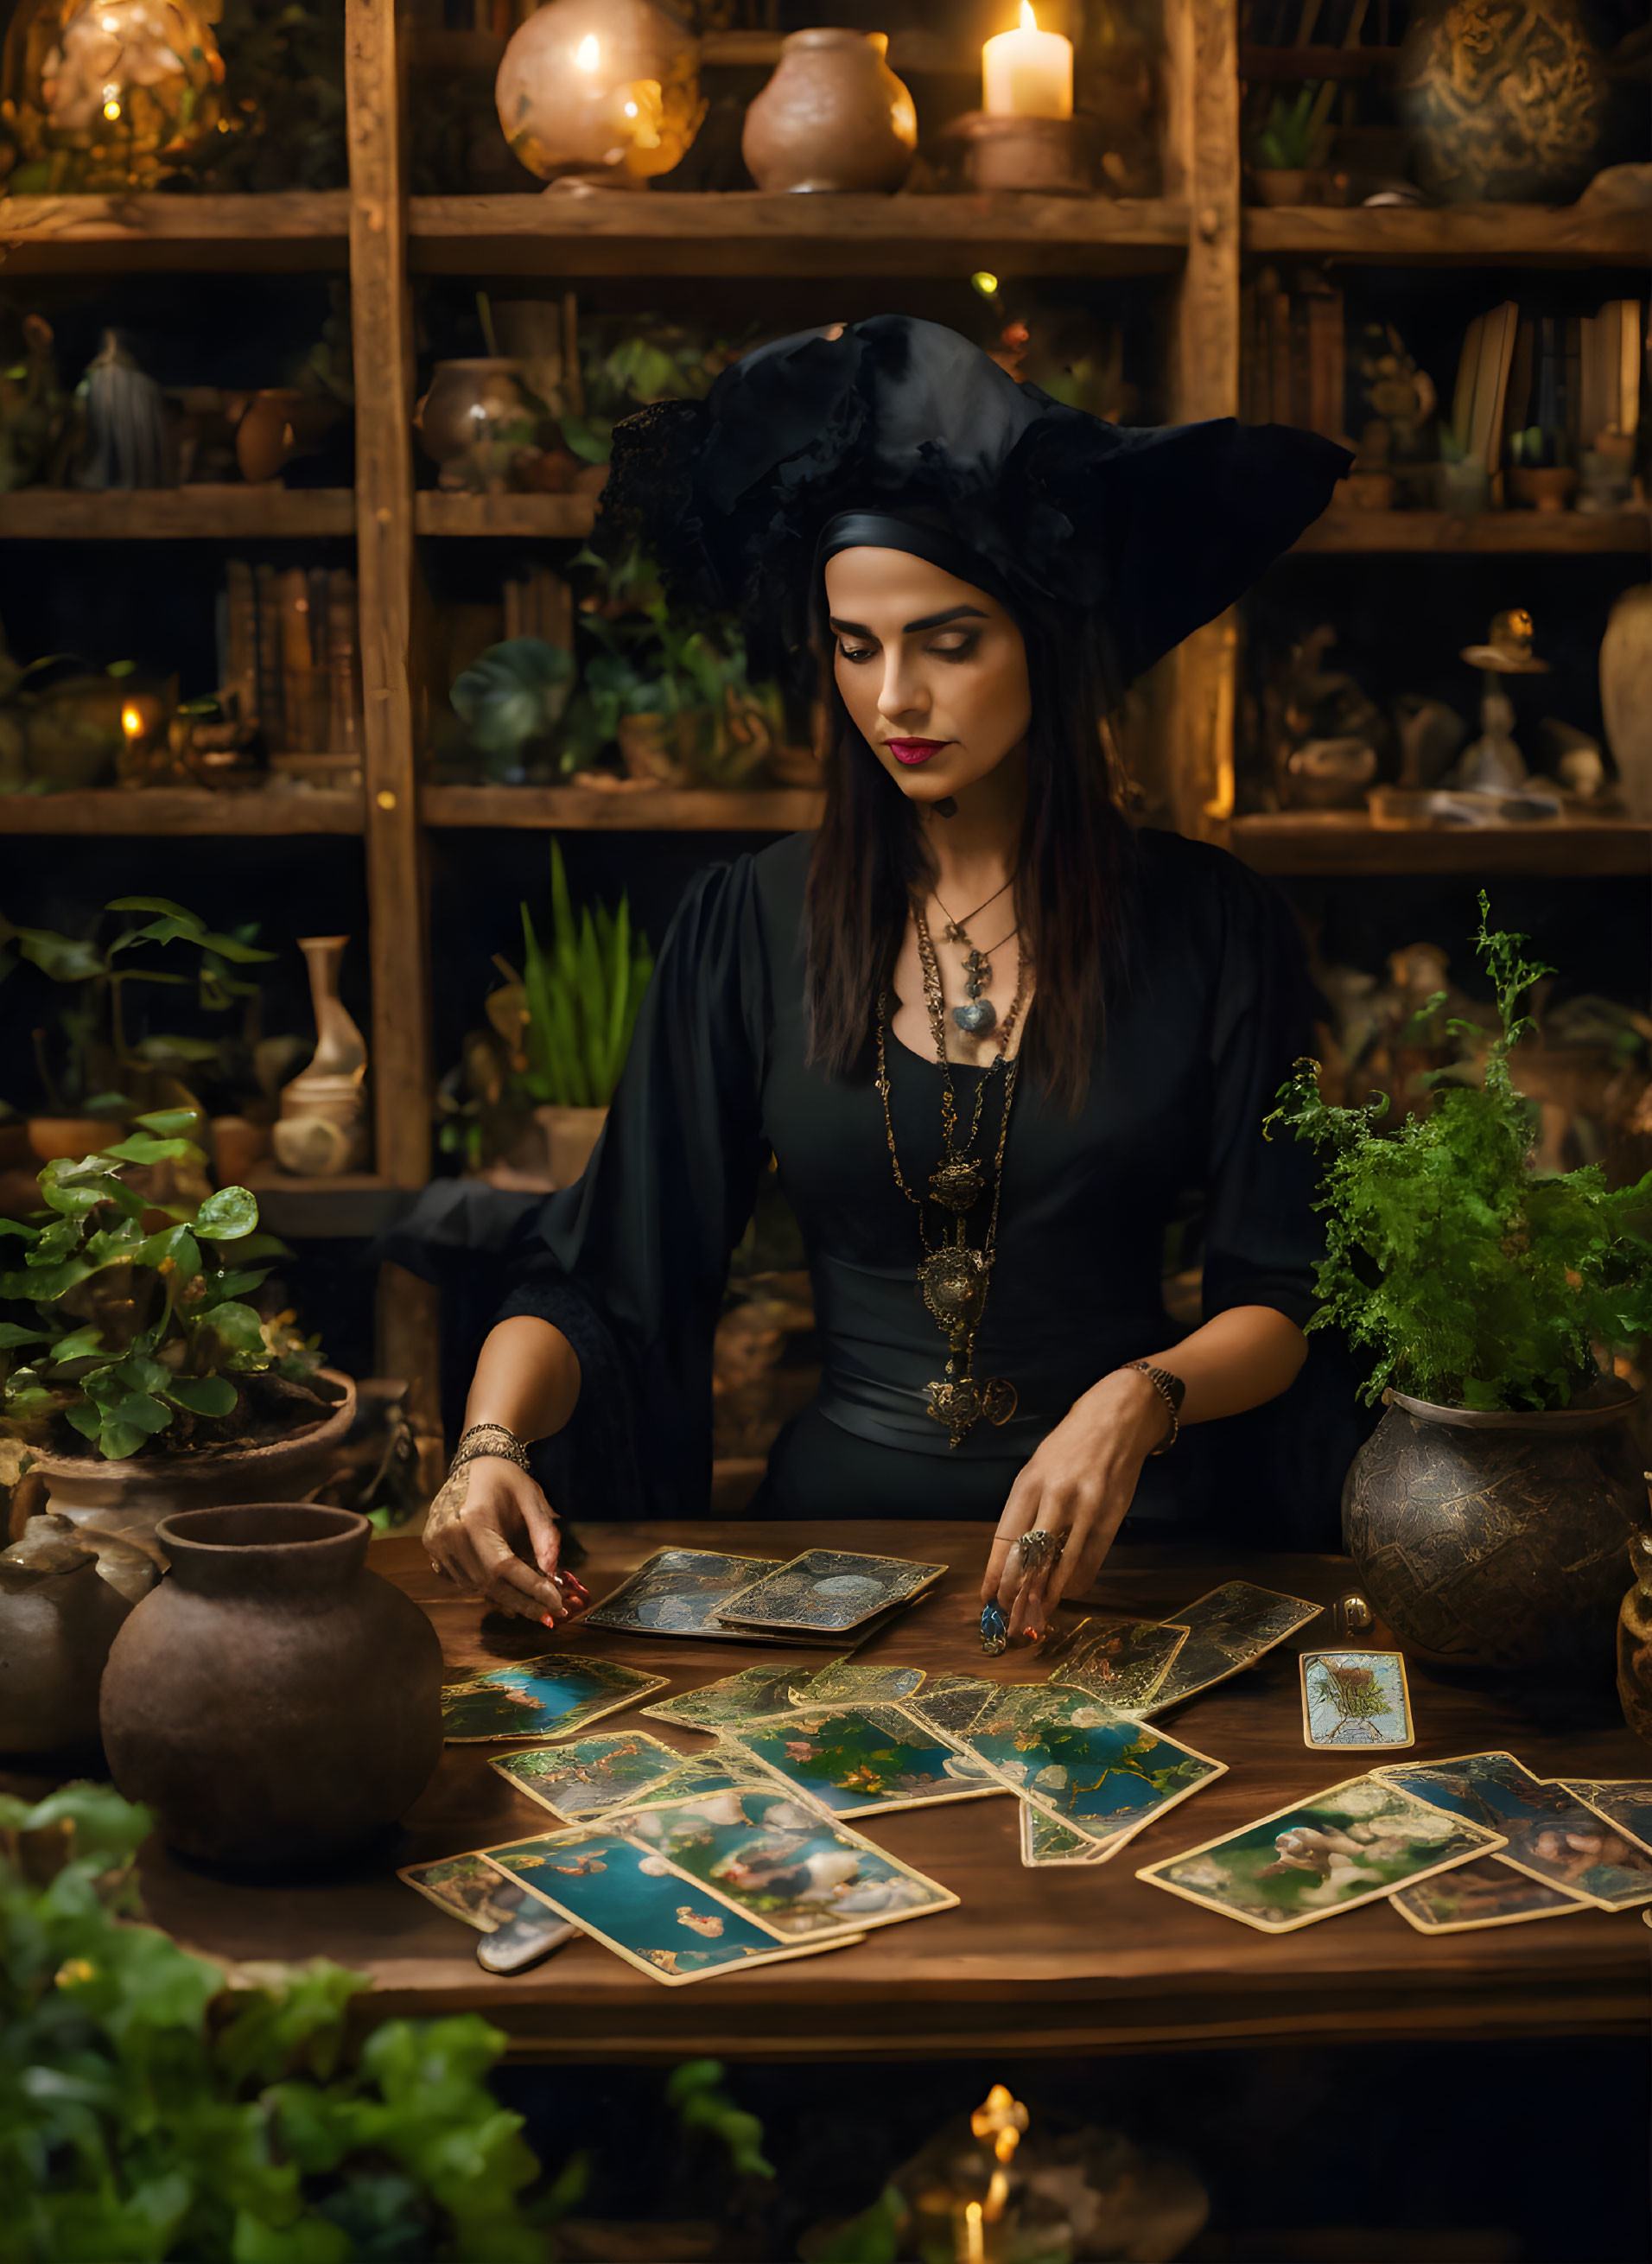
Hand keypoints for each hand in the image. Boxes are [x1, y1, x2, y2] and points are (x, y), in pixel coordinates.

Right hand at [425, 1454, 569, 1623]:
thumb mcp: (533, 1499)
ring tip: (536, 1607)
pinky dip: (486, 1589)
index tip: (556, 1605)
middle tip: (550, 1617)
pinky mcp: (431, 1548)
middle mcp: (449, 1534)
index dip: (531, 1589)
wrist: (475, 1461)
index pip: (504, 1567)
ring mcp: (436, 1543)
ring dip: (506, 1599)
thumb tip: (552, 1572)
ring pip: (474, 1586)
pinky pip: (461, 1580)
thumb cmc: (507, 1479)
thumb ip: (545, 1535)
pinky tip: (508, 1593)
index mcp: (473, 1518)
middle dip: (523, 1603)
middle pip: (488, 1583)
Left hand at [980, 1368, 1170, 1641]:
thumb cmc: (1068, 1447)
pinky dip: (1077, 1582)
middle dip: (1018, 1592)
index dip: (995, 1573)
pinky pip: (1091, 1559)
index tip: (987, 1598)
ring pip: (1062, 1564)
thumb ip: (1026, 1509)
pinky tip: (1068, 1594)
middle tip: (1009, 1617)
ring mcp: (1086, 1507)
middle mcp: (1055, 1496)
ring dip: (1048, 1596)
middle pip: (1031, 1556)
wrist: (1115, 1420)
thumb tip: (1013, 1558)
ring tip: (1037, 1616)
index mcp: (1029, 1483)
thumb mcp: (1036, 1470)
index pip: (1006, 1538)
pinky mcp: (1111, 1516)